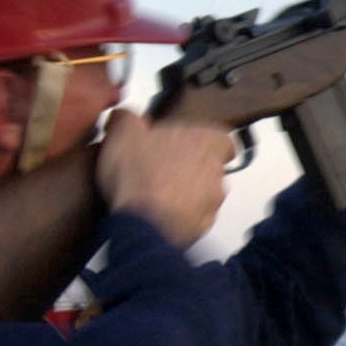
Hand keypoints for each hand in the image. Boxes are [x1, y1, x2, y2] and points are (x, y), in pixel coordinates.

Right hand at [94, 109, 234, 248]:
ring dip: (183, 195)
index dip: (205, 141)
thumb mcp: (123, 134)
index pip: (222, 138)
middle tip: (158, 170)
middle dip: (188, 169)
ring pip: (203, 195)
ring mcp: (211, 203)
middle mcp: (216, 172)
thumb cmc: (141, 176)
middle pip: (210, 167)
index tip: (186, 143)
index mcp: (206, 142)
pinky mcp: (202, 229)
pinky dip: (177, 217)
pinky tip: (154, 215)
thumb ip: (127, 119)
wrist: (144, 224)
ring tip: (152, 195)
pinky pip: (193, 220)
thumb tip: (123, 116)